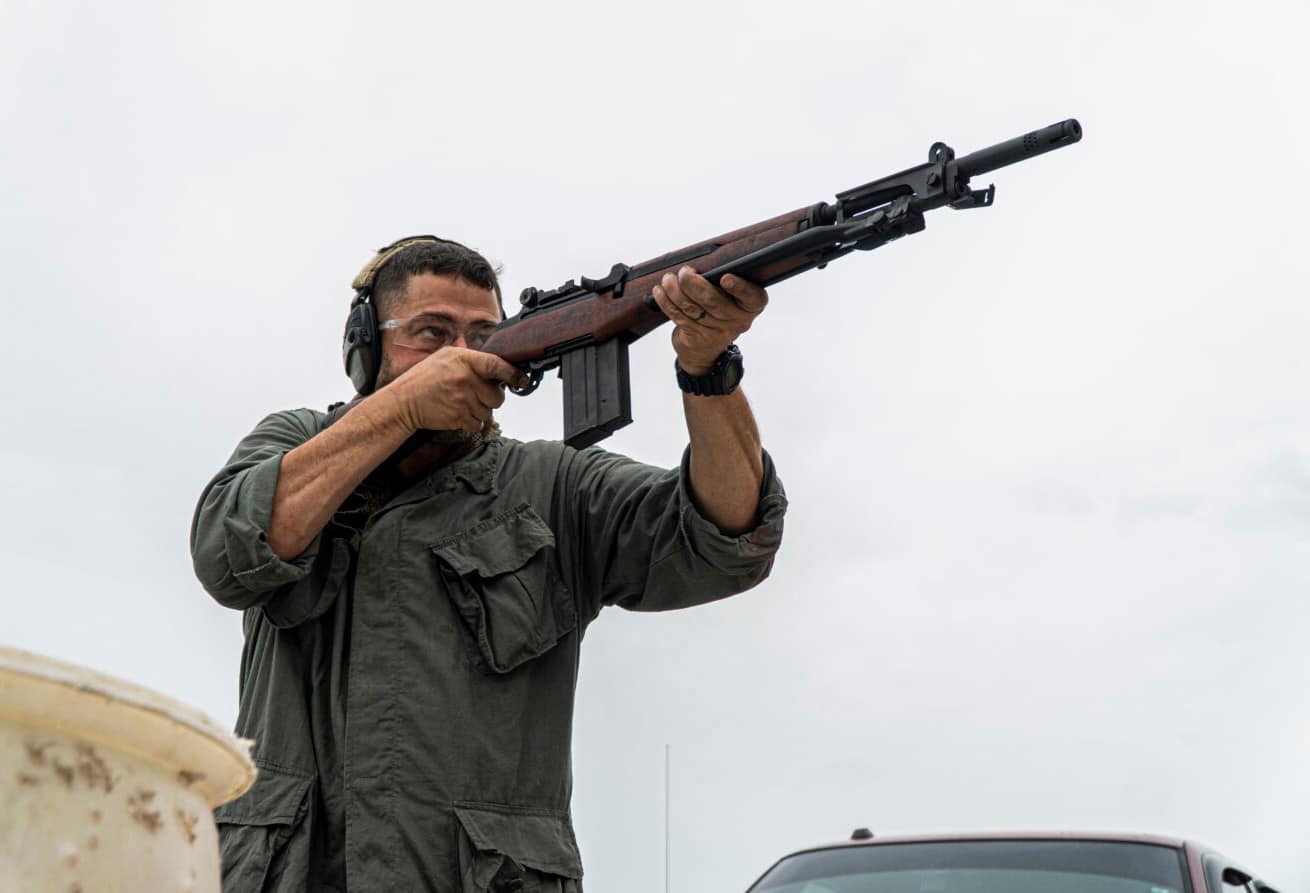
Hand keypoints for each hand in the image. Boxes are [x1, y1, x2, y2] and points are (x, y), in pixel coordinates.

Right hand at [384, 347, 527, 432]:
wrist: (404, 402)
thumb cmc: (425, 378)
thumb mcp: (446, 357)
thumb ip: (471, 359)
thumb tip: (496, 365)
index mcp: (464, 360)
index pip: (496, 365)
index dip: (513, 374)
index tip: (522, 380)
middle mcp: (466, 379)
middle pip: (497, 396)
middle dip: (490, 398)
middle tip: (475, 394)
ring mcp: (463, 400)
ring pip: (488, 412)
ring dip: (479, 410)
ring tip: (460, 402)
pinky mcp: (459, 418)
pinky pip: (477, 424)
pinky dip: (471, 422)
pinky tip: (458, 413)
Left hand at [651, 267, 767, 373]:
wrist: (706, 352)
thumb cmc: (718, 313)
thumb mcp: (729, 298)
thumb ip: (721, 283)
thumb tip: (698, 266)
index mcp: (751, 306)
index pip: (751, 296)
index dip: (739, 287)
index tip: (725, 278)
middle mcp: (738, 321)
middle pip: (713, 300)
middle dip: (693, 283)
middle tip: (684, 272)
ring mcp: (717, 332)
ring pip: (692, 307)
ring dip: (675, 291)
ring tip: (668, 279)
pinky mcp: (697, 338)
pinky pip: (679, 316)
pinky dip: (666, 302)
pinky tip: (660, 292)